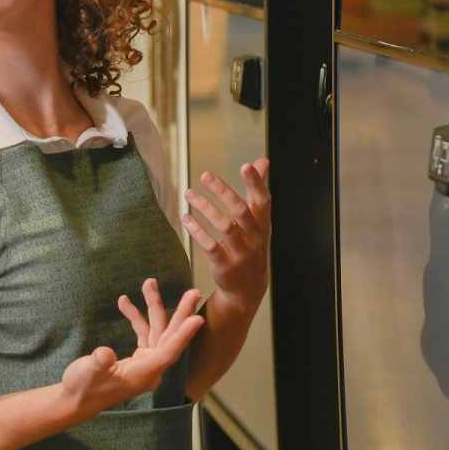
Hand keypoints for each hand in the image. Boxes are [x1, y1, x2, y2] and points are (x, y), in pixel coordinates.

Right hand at [60, 281, 203, 418]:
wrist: (76, 400)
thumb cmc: (81, 387)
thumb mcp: (86, 373)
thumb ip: (98, 363)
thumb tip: (105, 354)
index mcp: (143, 373)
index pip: (169, 352)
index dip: (183, 335)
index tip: (197, 318)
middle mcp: (150, 369)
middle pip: (170, 337)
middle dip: (181, 313)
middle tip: (194, 292)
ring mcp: (145, 364)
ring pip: (157, 332)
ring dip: (153, 308)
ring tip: (149, 283)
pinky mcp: (137, 359)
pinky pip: (144, 335)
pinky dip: (137, 318)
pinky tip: (124, 302)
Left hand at [182, 159, 271, 313]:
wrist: (247, 288)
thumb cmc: (250, 246)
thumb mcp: (257, 221)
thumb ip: (257, 191)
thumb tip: (262, 161)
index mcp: (262, 225)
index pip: (263, 201)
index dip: (256, 183)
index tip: (246, 166)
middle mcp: (254, 238)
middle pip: (241, 211)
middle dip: (223, 191)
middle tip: (205, 175)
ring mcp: (241, 253)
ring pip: (224, 226)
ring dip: (205, 208)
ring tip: (189, 193)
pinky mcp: (225, 265)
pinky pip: (210, 245)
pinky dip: (197, 230)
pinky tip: (186, 218)